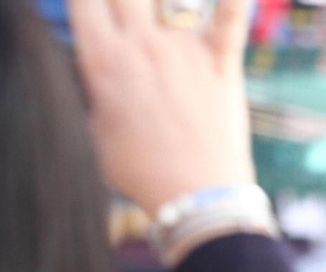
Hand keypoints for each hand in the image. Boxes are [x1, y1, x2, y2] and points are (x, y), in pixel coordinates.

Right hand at [72, 0, 256, 215]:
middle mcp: (143, 45)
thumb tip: (89, 67)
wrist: (196, 198)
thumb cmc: (140, 173)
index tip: (92, 5)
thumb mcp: (95, 130)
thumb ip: (93, 89)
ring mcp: (186, 52)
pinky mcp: (223, 65)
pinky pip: (232, 19)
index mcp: (104, 60)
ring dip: (170, 2)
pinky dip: (236, 3)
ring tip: (163, 10)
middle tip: (126, 7)